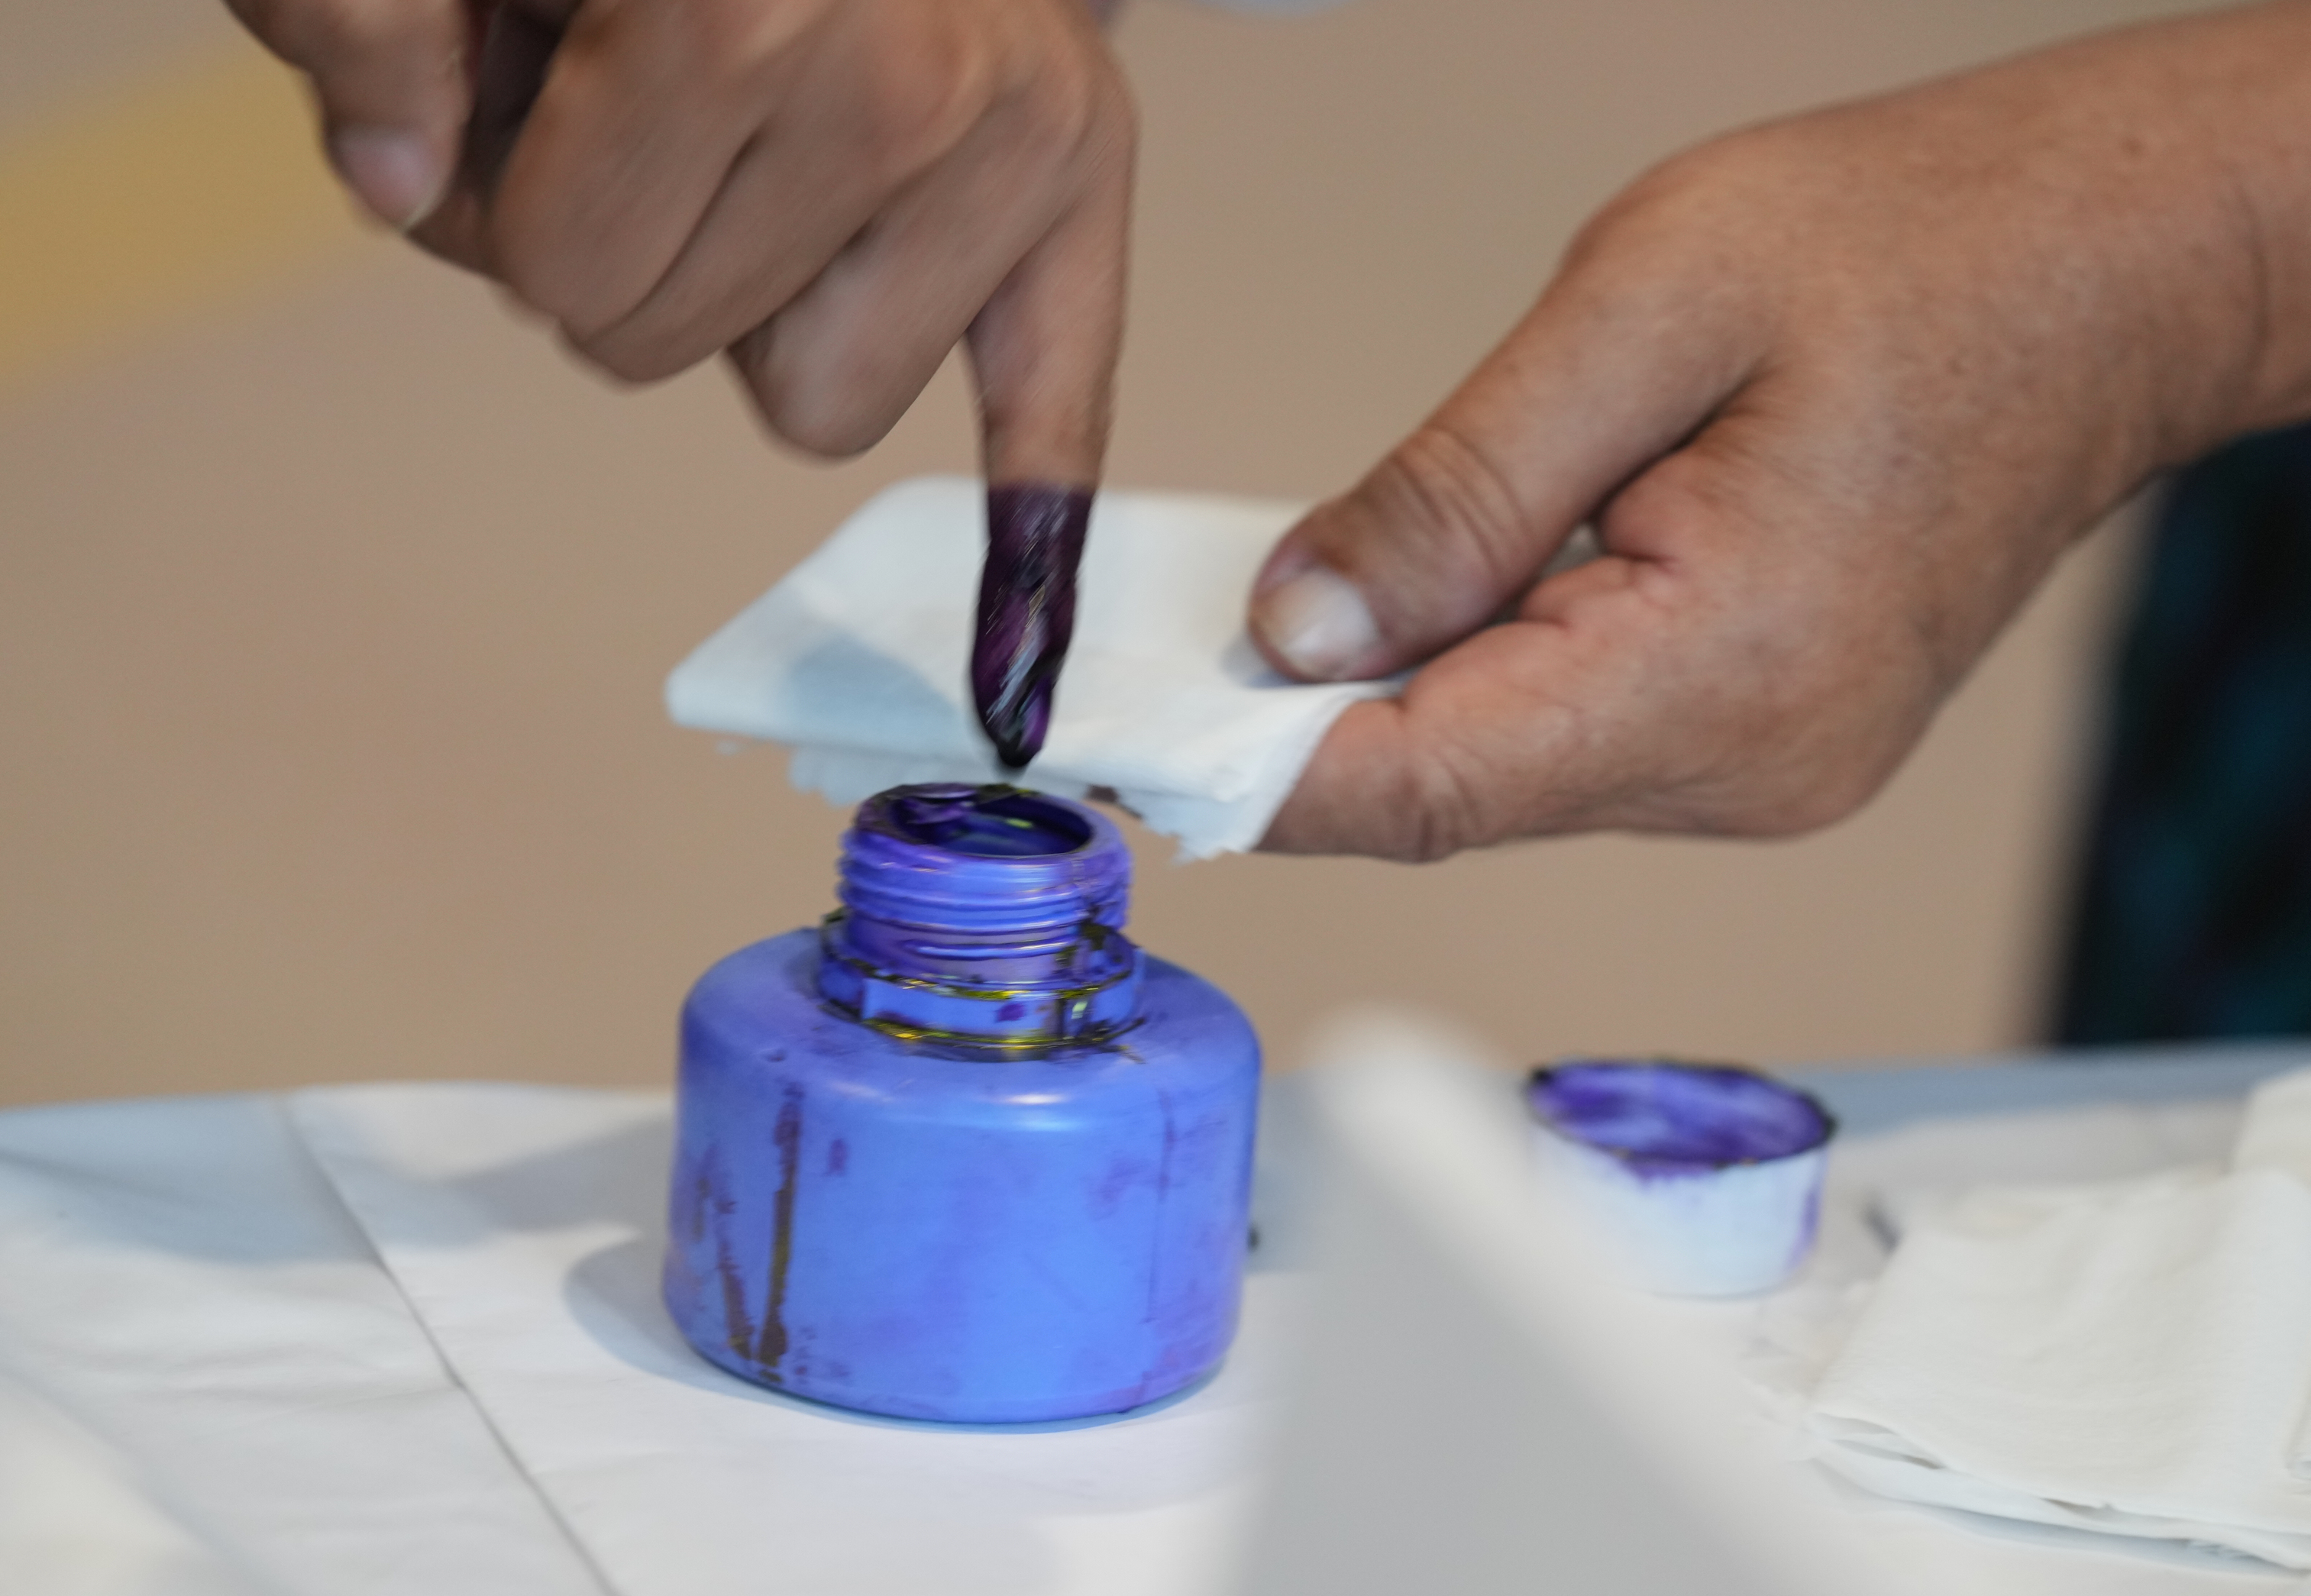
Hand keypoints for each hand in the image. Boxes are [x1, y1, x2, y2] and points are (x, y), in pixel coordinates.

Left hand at [224, 0, 1132, 480]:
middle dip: (628, 261)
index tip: (537, 109)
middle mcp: (905, 78)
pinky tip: (1009, 674)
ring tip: (766, 156)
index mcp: (735, 10)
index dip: (517, 220)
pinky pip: (1057, 411)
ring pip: (819, 407)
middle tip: (651, 119)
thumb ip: (363, 21)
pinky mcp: (1083, 187)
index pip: (566, 279)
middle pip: (671, 348)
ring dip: (760, 317)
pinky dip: (1030, 536)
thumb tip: (397, 186)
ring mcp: (1013, 135)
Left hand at [1249, 3, 2310, 859]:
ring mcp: (1762, 770)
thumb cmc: (1910, 252)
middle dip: (1297, 726)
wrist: (2105, 272)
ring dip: (1385, 696)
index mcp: (1724, 675)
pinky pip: (1566, 738)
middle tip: (1167, 641)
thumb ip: (1454, 487)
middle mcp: (1747, 767)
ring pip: (1502, 772)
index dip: (1253, 775)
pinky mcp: (1760, 739)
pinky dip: (1473, 678)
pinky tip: (1428, 595)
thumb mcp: (1644, 311)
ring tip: (1295, 594)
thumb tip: (1296, 625)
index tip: (1120, 741)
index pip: (1425, 788)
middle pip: (1450, 795)